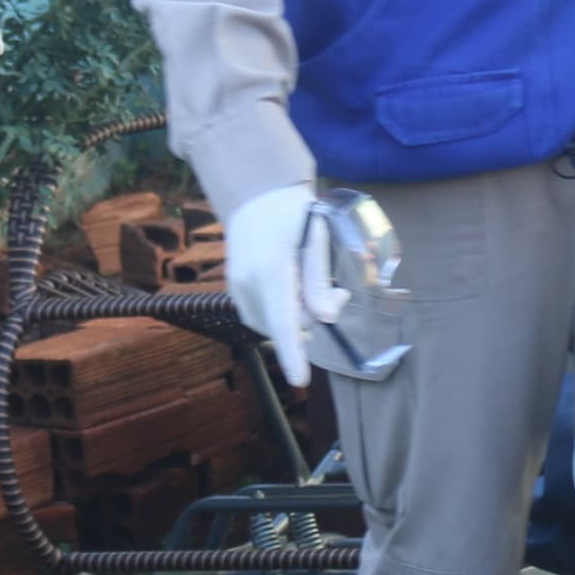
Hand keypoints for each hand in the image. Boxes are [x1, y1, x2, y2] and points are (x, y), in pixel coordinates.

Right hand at [222, 184, 343, 386]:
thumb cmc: (294, 213)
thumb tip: (326, 319)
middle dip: (314, 319)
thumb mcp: (317, 239)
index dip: (293, 353)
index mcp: (272, 268)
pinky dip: (283, 312)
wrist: (257, 194)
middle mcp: (249, 281)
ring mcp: (238, 286)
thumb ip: (319, 282)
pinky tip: (294, 290)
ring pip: (274, 324)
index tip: (300, 381)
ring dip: (298, 316)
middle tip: (338, 292)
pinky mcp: (235, 288)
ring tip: (315, 286)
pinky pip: (263, 316)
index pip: (285, 320)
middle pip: (286, 325)